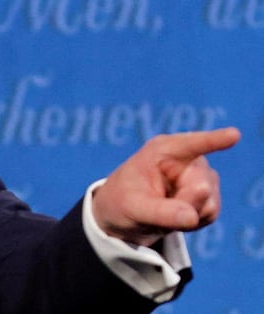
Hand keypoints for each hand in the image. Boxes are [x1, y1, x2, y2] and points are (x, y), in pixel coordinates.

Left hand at [92, 127, 239, 246]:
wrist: (124, 215)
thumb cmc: (122, 202)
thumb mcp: (133, 208)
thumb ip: (161, 212)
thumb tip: (192, 217)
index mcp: (163, 150)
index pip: (192, 144)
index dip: (214, 140)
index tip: (233, 135)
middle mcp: (187, 158)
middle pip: (201, 186)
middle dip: (183, 204)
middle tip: (157, 208)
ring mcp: (200, 175)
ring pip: (209, 203)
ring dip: (187, 214)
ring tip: (163, 210)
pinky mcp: (208, 194)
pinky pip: (210, 213)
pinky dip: (192, 221)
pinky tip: (175, 215)